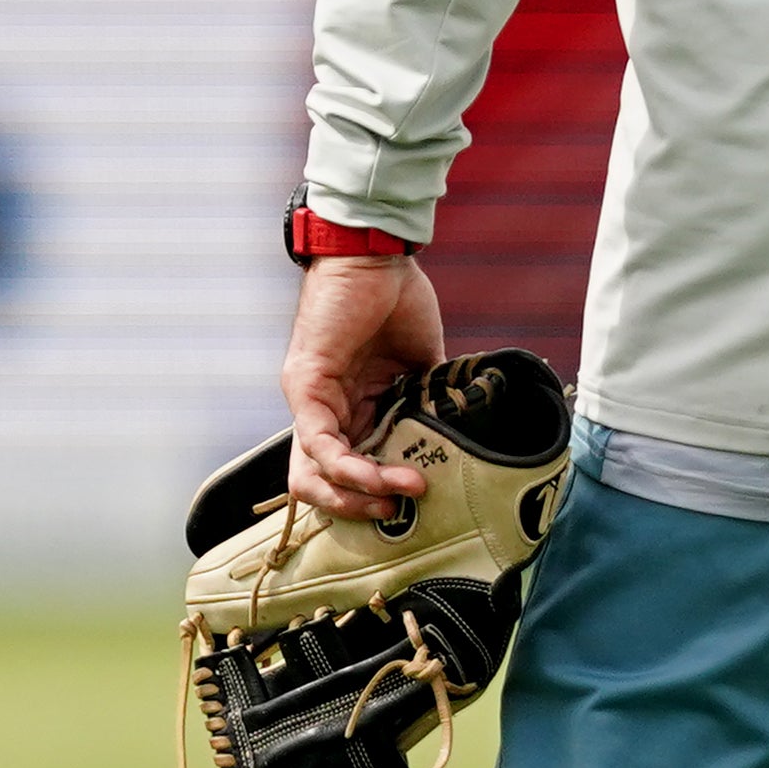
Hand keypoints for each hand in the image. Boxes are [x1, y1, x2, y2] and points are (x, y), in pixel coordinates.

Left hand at [283, 253, 448, 517]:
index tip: (413, 498)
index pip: (347, 467)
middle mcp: (323, 410)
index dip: (373, 492)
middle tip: (396, 510)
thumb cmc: (397, 298)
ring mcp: (310, 400)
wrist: (377, 256)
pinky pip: (319, 442)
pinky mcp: (306, 386)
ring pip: (310, 473)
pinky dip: (350, 466)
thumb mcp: (422, 362)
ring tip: (399, 494)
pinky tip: (385, 475)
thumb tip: (462, 430)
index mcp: (351, 406)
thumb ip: (431, 399)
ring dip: (355, 493)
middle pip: (317, 482)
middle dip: (356, 506)